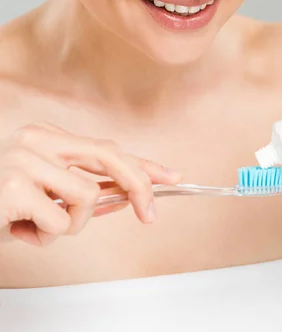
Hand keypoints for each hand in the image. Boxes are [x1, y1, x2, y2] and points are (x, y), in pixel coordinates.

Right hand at [0, 121, 181, 245]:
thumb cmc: (1, 204)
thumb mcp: (43, 195)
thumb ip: (79, 193)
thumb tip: (122, 199)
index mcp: (46, 137)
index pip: (106, 147)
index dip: (141, 164)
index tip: (171, 177)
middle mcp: (37, 140)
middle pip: (109, 156)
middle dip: (138, 185)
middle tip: (150, 215)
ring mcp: (24, 159)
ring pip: (87, 197)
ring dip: (70, 225)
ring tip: (40, 227)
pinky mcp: (15, 185)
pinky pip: (59, 222)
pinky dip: (46, 237)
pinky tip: (20, 230)